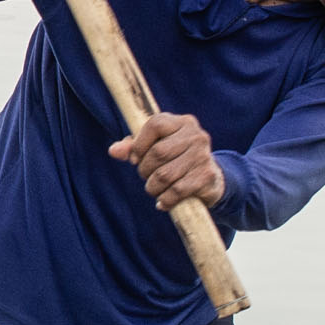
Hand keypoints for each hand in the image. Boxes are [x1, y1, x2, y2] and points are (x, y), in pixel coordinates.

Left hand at [109, 111, 224, 209]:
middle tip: (146, 176)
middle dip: (145, 169)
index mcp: (183, 122)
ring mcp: (203, 156)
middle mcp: (196, 136)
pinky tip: (163, 202)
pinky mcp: (207, 176)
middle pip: (158, 152)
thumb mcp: (156, 148)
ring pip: (165, 174)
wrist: (210, 179)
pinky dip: (165, 199)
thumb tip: (113, 151)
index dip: (139, 144)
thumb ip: (133, 147)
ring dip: (152, 187)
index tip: (134, 159)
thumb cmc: (176, 159)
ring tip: (154, 189)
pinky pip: (176, 191)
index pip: (155, 125)